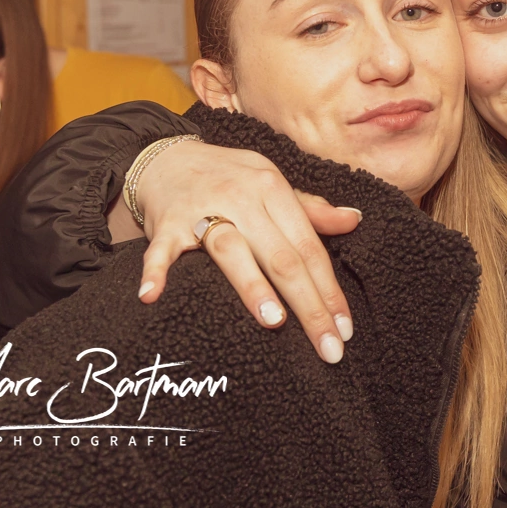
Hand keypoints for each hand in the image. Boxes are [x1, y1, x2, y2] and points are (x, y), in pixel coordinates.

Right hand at [125, 139, 361, 362]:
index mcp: (273, 189)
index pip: (309, 247)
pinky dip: (156, 271)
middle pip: (281, 257)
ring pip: (231, 250)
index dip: (330, 289)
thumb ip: (310, 208)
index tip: (344, 329)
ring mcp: (201, 210)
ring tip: (275, 322)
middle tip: (328, 349)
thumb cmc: (229, 178)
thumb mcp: (272, 182)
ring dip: (252, 286)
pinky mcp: (166, 223)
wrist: (167, 157)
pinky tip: (152, 296)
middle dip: (309, 305)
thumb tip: (354, 220)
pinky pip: (162, 250)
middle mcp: (242, 198)